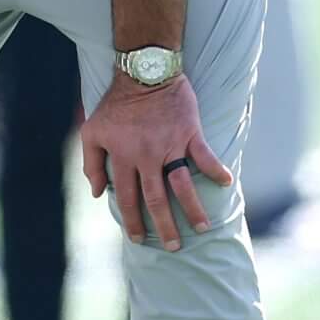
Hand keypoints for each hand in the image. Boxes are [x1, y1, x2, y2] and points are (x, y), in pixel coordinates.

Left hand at [79, 73, 231, 250]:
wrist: (143, 73)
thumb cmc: (115, 104)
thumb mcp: (92, 131)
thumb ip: (92, 163)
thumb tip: (98, 193)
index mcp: (123, 158)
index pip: (128, 198)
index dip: (132, 221)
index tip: (137, 239)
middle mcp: (147, 156)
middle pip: (156, 199)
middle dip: (165, 227)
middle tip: (173, 247)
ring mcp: (170, 145)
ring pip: (182, 184)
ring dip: (193, 209)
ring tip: (203, 228)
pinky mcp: (189, 133)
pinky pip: (205, 156)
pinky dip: (217, 169)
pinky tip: (227, 183)